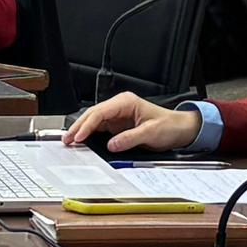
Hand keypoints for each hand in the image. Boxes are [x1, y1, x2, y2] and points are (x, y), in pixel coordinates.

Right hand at [64, 89, 198, 153]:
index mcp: (126, 102)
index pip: (100, 112)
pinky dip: (89, 135)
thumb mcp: (150, 132)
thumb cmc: (169, 126)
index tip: (79, 136)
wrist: (179, 129)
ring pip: (93, 121)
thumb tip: (111, 144)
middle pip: (92, 115)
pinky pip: (99, 129)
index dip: (87, 125)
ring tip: (69, 141)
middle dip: (78, 127)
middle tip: (67, 139)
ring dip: (81, 131)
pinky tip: (81, 141)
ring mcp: (117, 116)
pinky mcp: (117, 126)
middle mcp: (119, 106)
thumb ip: (130, 138)